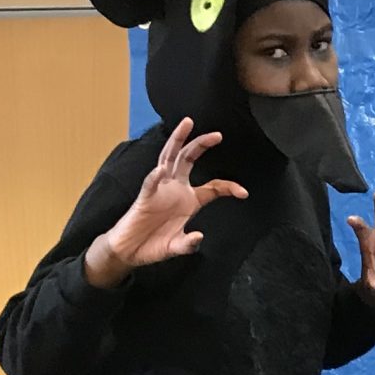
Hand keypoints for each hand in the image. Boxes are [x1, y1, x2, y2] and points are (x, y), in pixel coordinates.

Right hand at [85, 117, 248, 284]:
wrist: (131, 250)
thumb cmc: (154, 244)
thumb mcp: (177, 247)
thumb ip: (189, 244)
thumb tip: (198, 236)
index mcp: (189, 199)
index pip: (213, 187)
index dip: (228, 187)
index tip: (243, 193)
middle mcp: (175, 188)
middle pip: (189, 159)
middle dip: (202, 144)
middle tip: (218, 135)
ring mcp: (160, 190)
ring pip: (169, 158)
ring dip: (177, 141)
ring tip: (187, 124)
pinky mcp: (145, 197)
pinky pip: (150, 184)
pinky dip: (155, 176)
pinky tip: (161, 169)